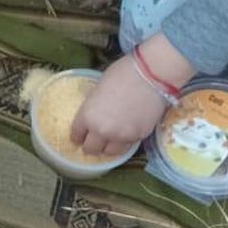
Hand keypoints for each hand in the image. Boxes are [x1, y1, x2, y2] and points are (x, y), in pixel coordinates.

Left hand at [71, 34, 194, 156]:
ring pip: (110, 153)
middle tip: (93, 141)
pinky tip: (125, 134)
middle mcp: (102, 131)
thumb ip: (93, 106)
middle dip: (90, 146)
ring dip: (107, 148)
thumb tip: (95, 111)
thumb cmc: (122, 74)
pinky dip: (125, 142)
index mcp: (87, 116)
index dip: (77, 136)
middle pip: (91, 149)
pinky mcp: (139, 137)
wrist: (150, 76)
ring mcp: (121, 136)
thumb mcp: (98, 89)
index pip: (76, 135)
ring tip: (109, 141)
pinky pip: (127, 146)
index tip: (79, 136)